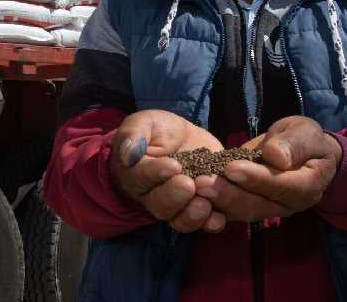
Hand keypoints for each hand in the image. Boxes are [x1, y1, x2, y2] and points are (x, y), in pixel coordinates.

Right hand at [112, 109, 226, 232]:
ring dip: (192, 215)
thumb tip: (128, 154)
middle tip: (188, 184)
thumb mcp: (145, 123)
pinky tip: (219, 217)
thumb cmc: (158, 131)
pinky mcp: (199, 207)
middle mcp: (153, 196)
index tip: (173, 165)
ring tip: (204, 204)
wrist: (181, 140)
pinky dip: (210, 223)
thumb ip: (134, 134)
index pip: (141, 177)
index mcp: (136, 174)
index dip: (156, 173)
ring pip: (179, 219)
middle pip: (160, 204)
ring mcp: (177, 206)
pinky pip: (201, 223)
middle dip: (175, 196)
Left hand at [195, 116, 341, 221]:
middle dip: (230, 194)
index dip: (257, 179)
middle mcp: (288, 204)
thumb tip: (275, 157)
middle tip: (203, 182)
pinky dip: (213, 204)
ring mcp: (268, 209)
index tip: (232, 168)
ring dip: (218, 201)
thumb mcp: (304, 133)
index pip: (282, 187)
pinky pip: (230, 211)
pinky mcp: (249, 207)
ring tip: (196, 187)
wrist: (299, 149)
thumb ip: (293, 144)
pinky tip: (194, 194)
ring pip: (241, 212)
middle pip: (258, 205)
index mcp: (308, 186)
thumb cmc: (304, 139)